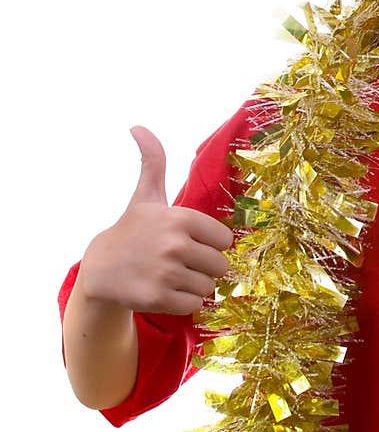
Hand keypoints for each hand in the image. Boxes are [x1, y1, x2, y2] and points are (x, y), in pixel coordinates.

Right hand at [78, 126, 234, 315]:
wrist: (101, 267)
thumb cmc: (132, 229)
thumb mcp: (147, 195)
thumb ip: (153, 161)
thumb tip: (138, 126)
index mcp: (181, 218)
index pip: (225, 240)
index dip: (210, 244)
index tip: (189, 242)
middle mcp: (175, 244)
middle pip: (221, 266)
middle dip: (204, 267)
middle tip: (180, 263)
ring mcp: (166, 273)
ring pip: (208, 287)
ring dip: (194, 286)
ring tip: (171, 277)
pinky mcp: (158, 298)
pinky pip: (194, 305)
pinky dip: (183, 303)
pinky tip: (164, 291)